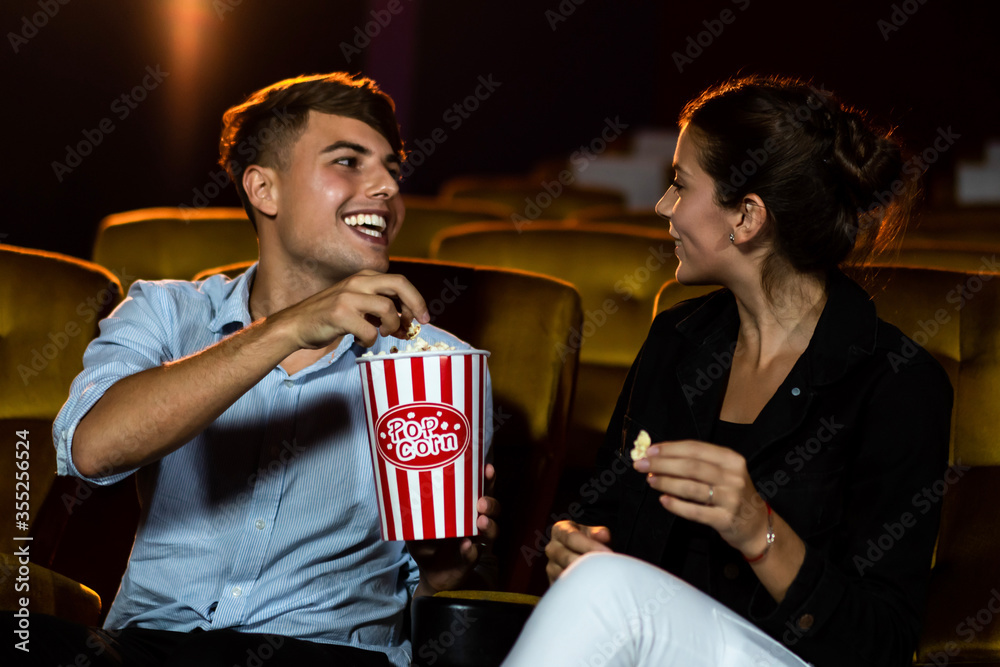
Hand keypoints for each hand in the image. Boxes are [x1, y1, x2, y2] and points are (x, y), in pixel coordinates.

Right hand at [269, 270, 429, 348]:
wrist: (295, 324)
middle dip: (416, 304)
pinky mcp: (340, 314)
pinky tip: (360, 340)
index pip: (400, 281)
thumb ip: (380, 309)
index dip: (416, 299)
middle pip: (399, 285)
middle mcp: (357, 282)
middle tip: (421, 322)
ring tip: (382, 332)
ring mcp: (348, 296)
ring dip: (391, 325)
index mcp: (363, 277)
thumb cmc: (329, 317)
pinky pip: (369, 330)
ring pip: (387, 308)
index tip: (423, 317)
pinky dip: (370, 340)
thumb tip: (407, 324)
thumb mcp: (356, 304)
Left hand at [410, 464, 498, 596]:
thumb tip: (403, 492)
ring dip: (488, 525)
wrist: (430, 573)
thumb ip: (413, 513)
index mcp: (465, 509)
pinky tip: (466, 546)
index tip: (488, 468)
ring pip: (492, 531)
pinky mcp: (470, 560)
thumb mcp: (416, 525)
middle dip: (491, 503)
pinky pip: (475, 554)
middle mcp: (475, 522)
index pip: (480, 491)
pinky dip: (471, 550)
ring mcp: (476, 541)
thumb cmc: (426, 543)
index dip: (487, 479)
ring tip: (480, 521)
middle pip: (493, 508)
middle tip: (481, 502)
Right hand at [544, 520, 611, 585]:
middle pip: (567, 558)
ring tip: (601, 579)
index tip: (607, 552)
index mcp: (560, 531)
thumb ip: (598, 533)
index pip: (572, 537)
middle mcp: (552, 548)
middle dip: (588, 564)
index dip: (590, 545)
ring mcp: (551, 567)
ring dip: (584, 577)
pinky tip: (591, 588)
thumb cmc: (588, 541)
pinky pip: (565, 587)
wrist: (579, 554)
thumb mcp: (593, 533)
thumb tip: (603, 535)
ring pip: (566, 574)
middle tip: (607, 569)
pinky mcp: (554, 582)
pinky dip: (579, 588)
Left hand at [633, 440, 769, 557]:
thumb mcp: (725, 473)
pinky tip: (663, 500)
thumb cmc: (732, 494)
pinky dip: (676, 505)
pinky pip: (695, 511)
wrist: (756, 526)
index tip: (650, 451)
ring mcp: (730, 499)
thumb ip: (698, 463)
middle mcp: (733, 477)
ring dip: (666, 483)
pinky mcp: (725, 519)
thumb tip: (660, 456)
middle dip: (662, 464)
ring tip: (650, 481)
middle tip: (641, 465)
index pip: (695, 449)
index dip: (670, 449)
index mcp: (731, 460)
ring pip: (690, 488)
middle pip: (690, 467)